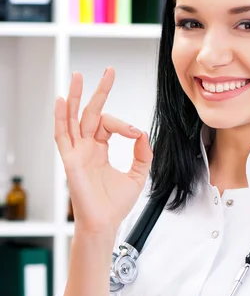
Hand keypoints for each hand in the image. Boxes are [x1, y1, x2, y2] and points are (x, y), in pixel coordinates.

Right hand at [55, 68, 152, 234]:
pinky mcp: (70, 160)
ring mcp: (77, 152)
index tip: (136, 133)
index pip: (108, 124)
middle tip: (108, 72)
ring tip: (79, 76)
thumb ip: (142, 153)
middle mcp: (86, 148)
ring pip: (74, 118)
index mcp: (99, 150)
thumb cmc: (116, 204)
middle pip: (90, 113)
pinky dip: (61, 117)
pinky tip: (63, 100)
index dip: (124, 124)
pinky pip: (62, 135)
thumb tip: (142, 133)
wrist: (105, 223)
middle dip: (99, 92)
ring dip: (77, 97)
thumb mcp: (137, 174)